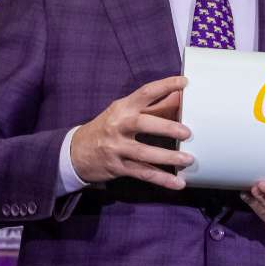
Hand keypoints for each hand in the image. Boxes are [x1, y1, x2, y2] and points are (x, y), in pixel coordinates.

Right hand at [70, 75, 190, 189]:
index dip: (165, 86)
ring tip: (188, 159)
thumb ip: (152, 105)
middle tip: (187, 133)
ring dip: (167, 157)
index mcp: (122, 108)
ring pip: (144, 153)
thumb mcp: (124, 112)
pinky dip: (162, 179)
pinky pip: (142, 173)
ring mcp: (116, 148)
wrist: (76, 152)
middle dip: (166, 127)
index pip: (145, 93)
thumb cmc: (108, 128)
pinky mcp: (118, 167)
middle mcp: (118, 126)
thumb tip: (180, 96)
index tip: (184, 83)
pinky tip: (178, 183)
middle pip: (143, 124)